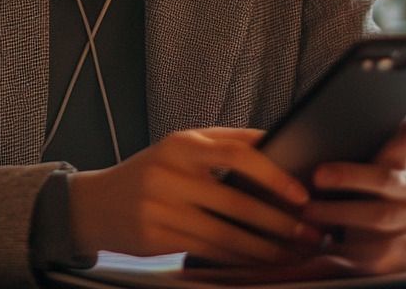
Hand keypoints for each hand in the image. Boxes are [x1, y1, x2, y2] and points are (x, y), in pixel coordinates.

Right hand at [68, 128, 322, 264]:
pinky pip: (207, 251)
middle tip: (309, 231)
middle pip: (236, 202)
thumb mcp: (180, 147)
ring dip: (265, 247)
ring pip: (225, 234)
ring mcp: (160, 208)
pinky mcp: (155, 239)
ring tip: (293, 251)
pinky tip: (259, 262)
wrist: (96, 203)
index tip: (301, 192)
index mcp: (181, 143)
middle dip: (279, 220)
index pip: (237, 154)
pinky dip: (238, 259)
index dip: (273, 174)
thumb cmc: (151, 171)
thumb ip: (223, 143)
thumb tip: (276, 143)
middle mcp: (170, 173)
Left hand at [302, 107, 405, 274]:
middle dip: (348, 176)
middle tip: (317, 175)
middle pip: (384, 179)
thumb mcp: (364, 164)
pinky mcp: (397, 252)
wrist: (373, 239)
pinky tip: (325, 241)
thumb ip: (382, 139)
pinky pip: (375, 250)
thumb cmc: (362, 193)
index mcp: (398, 167)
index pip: (403, 144)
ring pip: (377, 216)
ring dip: (339, 213)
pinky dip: (347, 246)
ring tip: (309, 211)